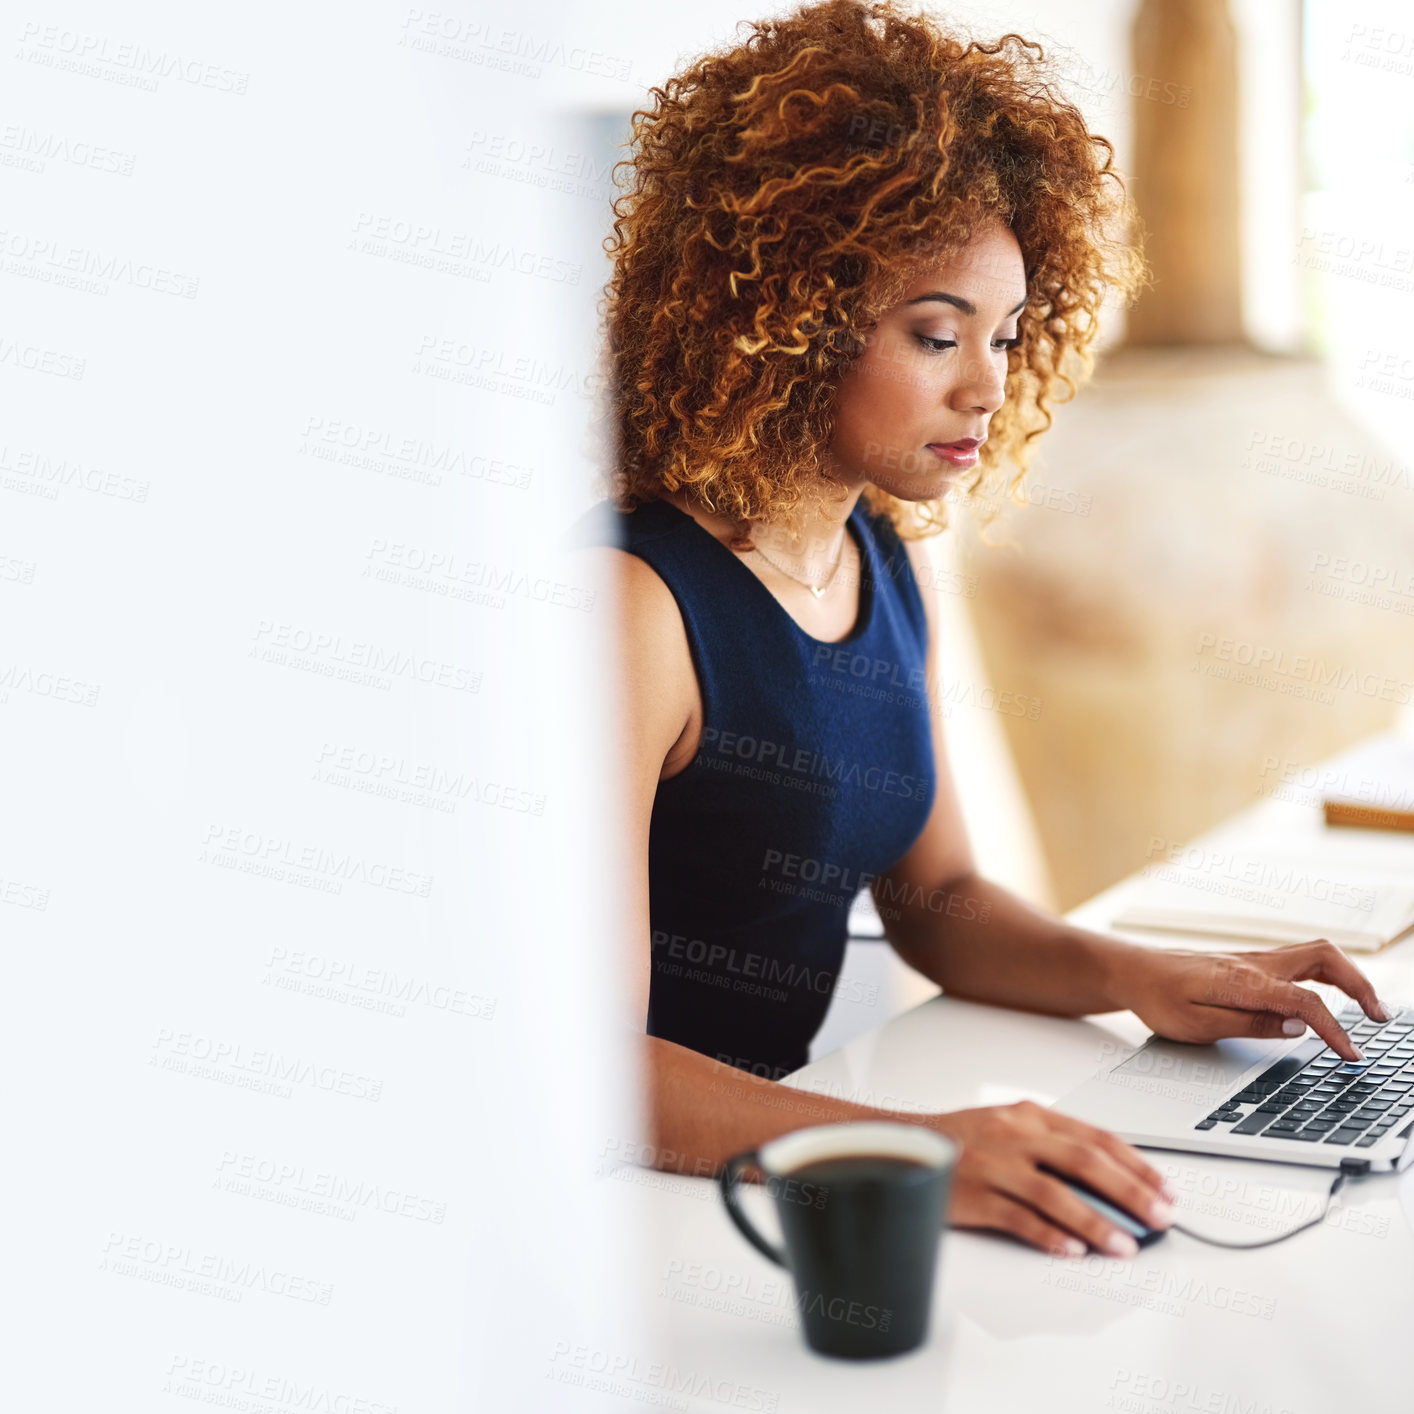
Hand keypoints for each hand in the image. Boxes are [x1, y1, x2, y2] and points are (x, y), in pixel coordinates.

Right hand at [926, 1101, 1172, 1256]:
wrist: (900, 1143)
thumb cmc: (960, 1140)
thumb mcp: (1008, 1125)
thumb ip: (1051, 1144)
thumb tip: (1109, 1178)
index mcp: (1028, 1114)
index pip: (1094, 1137)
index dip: (1135, 1164)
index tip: (1164, 1190)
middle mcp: (1013, 1134)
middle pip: (1083, 1161)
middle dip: (1129, 1192)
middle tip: (1159, 1217)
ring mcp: (992, 1164)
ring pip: (1054, 1193)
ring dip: (1095, 1222)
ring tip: (1125, 1245)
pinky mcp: (972, 1194)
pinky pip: (1017, 1217)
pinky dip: (1048, 1234)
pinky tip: (1071, 1250)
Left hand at [1112, 939, 1391, 1061]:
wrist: (1132, 971)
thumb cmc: (1157, 998)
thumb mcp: (1195, 1025)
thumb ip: (1248, 1025)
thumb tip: (1296, 1027)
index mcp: (1243, 980)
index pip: (1304, 1002)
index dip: (1334, 1030)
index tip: (1351, 1055)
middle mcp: (1254, 963)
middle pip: (1323, 958)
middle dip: (1359, 985)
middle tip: (1379, 1017)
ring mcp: (1254, 959)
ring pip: (1314, 955)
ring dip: (1347, 976)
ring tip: (1367, 1008)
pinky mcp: (1250, 964)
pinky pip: (1298, 962)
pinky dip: (1326, 975)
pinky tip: (1332, 995)